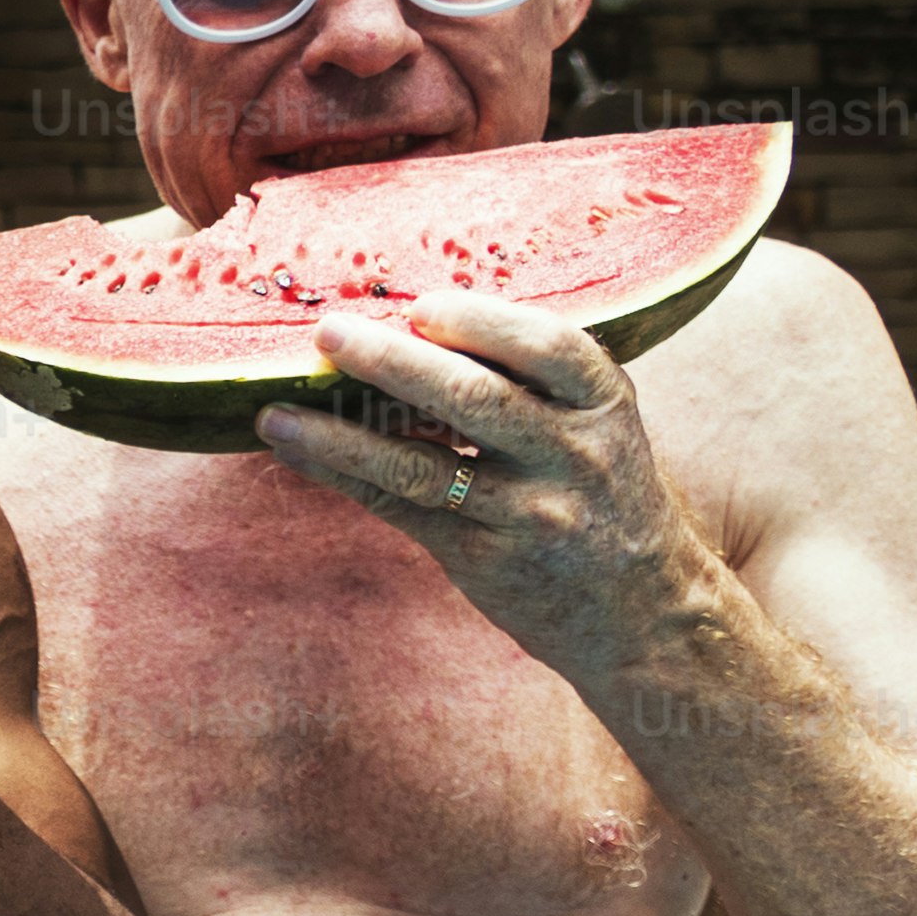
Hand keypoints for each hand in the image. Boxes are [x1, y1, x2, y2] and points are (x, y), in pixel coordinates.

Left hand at [256, 292, 711, 685]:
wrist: (640, 609)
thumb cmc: (600, 493)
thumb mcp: (595, 424)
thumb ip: (529, 379)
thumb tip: (409, 322)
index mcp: (605, 401)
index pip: (549, 346)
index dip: (481, 320)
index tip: (419, 306)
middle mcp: (574, 454)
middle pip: (475, 398)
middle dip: (393, 361)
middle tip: (327, 333)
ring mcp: (529, 512)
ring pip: (421, 465)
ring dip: (339, 433)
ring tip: (276, 411)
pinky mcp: (484, 557)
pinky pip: (400, 510)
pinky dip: (342, 475)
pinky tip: (294, 452)